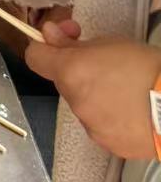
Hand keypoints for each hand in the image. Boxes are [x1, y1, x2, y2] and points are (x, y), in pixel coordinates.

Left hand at [25, 30, 160, 160]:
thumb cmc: (147, 67)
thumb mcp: (110, 43)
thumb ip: (73, 42)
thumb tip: (47, 35)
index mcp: (71, 72)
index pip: (35, 57)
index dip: (45, 46)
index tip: (64, 39)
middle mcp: (75, 102)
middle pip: (65, 82)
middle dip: (79, 72)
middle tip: (107, 65)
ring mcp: (92, 128)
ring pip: (84, 106)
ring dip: (96, 96)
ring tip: (127, 92)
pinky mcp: (110, 146)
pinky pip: (102, 126)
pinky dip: (111, 118)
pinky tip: (132, 112)